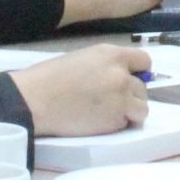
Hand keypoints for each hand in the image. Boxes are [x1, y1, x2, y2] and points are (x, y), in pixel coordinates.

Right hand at [10, 45, 150, 136]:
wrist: (35, 101)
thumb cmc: (50, 78)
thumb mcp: (83, 59)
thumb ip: (106, 66)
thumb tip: (120, 75)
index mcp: (111, 54)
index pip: (144, 61)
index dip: (137, 72)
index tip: (129, 80)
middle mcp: (121, 74)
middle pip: (142, 87)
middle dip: (130, 95)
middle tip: (110, 101)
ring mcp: (121, 98)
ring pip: (141, 108)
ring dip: (129, 112)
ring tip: (107, 113)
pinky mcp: (116, 119)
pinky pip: (128, 123)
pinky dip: (119, 124)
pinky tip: (100, 121)